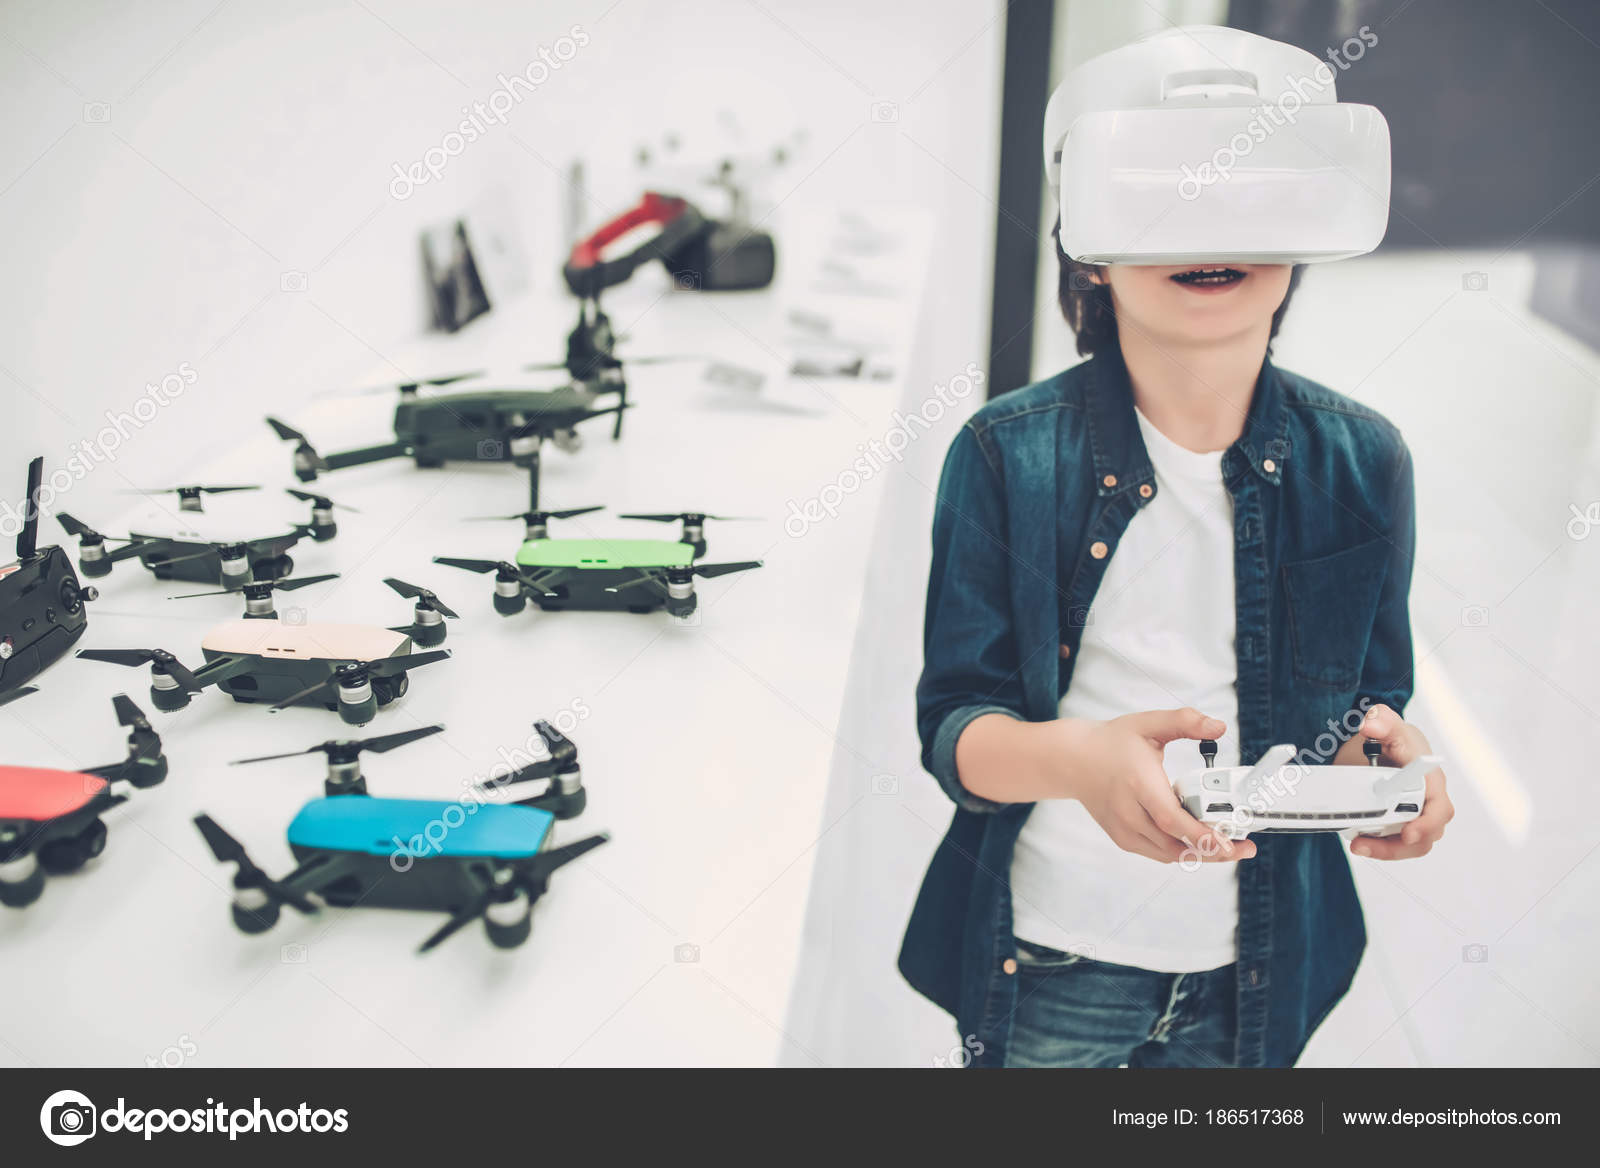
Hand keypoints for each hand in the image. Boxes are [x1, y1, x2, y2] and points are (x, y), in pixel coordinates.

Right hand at [1067, 708, 1255, 864]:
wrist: (1072, 760)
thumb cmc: (1112, 741)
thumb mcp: (1149, 723)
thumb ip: (1185, 721)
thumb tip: (1219, 727)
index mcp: (1138, 784)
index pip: (1173, 820)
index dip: (1202, 836)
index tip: (1230, 842)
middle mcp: (1129, 812)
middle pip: (1175, 845)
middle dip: (1213, 850)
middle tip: (1243, 848)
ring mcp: (1124, 829)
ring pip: (1168, 854)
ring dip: (1199, 854)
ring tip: (1227, 846)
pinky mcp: (1122, 838)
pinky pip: (1158, 853)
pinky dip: (1180, 851)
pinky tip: (1199, 843)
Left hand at [1340, 703, 1452, 859]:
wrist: (1382, 745)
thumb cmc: (1394, 739)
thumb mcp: (1387, 725)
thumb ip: (1382, 721)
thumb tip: (1372, 723)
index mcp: (1431, 779)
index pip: (1439, 807)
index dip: (1427, 823)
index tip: (1408, 832)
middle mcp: (1429, 800)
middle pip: (1427, 833)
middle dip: (1399, 845)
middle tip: (1365, 844)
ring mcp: (1417, 814)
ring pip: (1413, 844)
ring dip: (1386, 850)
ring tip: (1358, 845)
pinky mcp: (1402, 823)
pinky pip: (1398, 843)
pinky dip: (1381, 846)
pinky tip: (1360, 841)